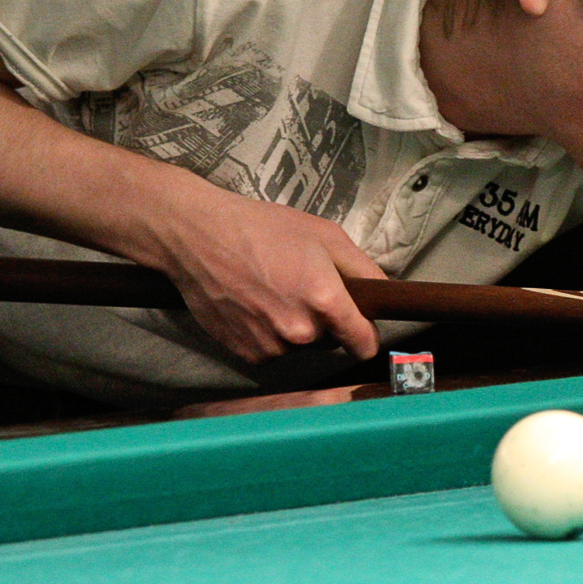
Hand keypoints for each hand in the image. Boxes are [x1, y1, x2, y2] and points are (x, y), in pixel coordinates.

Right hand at [149, 184, 385, 364]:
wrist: (198, 237)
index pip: (363, 343)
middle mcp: (300, 332)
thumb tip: (384, 293)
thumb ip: (363, 268)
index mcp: (325, 301)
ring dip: (293, 328)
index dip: (365, 334)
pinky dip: (267, 335)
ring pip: (298, 346)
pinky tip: (252, 305)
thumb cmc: (263, 228)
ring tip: (270, 292)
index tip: (360, 325)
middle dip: (324, 321)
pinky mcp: (245, 355)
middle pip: (329, 341)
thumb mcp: (324, 234)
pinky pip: (271, 351)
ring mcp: (271, 347)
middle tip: (300, 287)